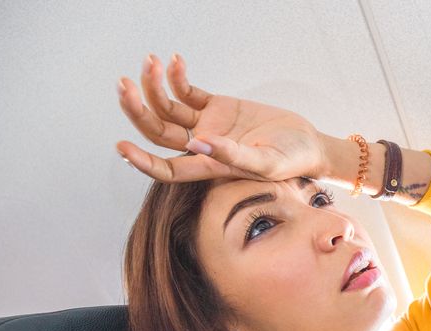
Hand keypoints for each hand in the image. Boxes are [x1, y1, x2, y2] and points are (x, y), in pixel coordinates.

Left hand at [116, 53, 328, 182]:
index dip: (142, 162)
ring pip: (166, 107)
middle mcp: (201, 146)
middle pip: (157, 131)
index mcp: (210, 167)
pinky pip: (187, 91)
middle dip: (136, 110)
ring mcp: (207, 125)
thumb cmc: (292, 161)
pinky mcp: (216, 107)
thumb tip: (196, 144)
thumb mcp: (267, 164)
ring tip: (151, 61)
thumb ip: (233, 156)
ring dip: (153, 85)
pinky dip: (177, 76)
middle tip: (124, 84)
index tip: (122, 146)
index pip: (168, 169)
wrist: (308, 144)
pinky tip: (173, 61)